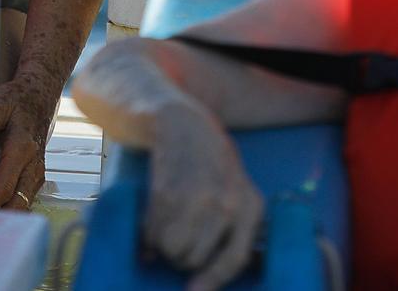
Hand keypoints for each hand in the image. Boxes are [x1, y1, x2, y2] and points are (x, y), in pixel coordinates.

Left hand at [0, 74, 53, 209]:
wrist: (39, 99)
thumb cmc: (15, 101)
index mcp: (22, 148)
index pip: (4, 186)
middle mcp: (33, 167)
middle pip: (15, 205)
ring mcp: (36, 176)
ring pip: (20, 207)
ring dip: (1, 215)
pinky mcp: (34, 180)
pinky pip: (20, 201)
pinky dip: (6, 208)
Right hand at [142, 101, 262, 290]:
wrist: (181, 122)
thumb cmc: (210, 164)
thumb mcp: (237, 190)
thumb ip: (236, 226)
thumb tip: (213, 273)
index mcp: (251, 206)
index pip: (235, 258)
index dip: (213, 281)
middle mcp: (229, 203)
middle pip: (196, 259)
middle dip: (180, 257)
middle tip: (175, 239)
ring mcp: (198, 197)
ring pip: (173, 249)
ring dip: (162, 245)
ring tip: (163, 226)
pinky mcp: (168, 191)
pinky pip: (153, 232)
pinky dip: (146, 232)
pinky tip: (150, 218)